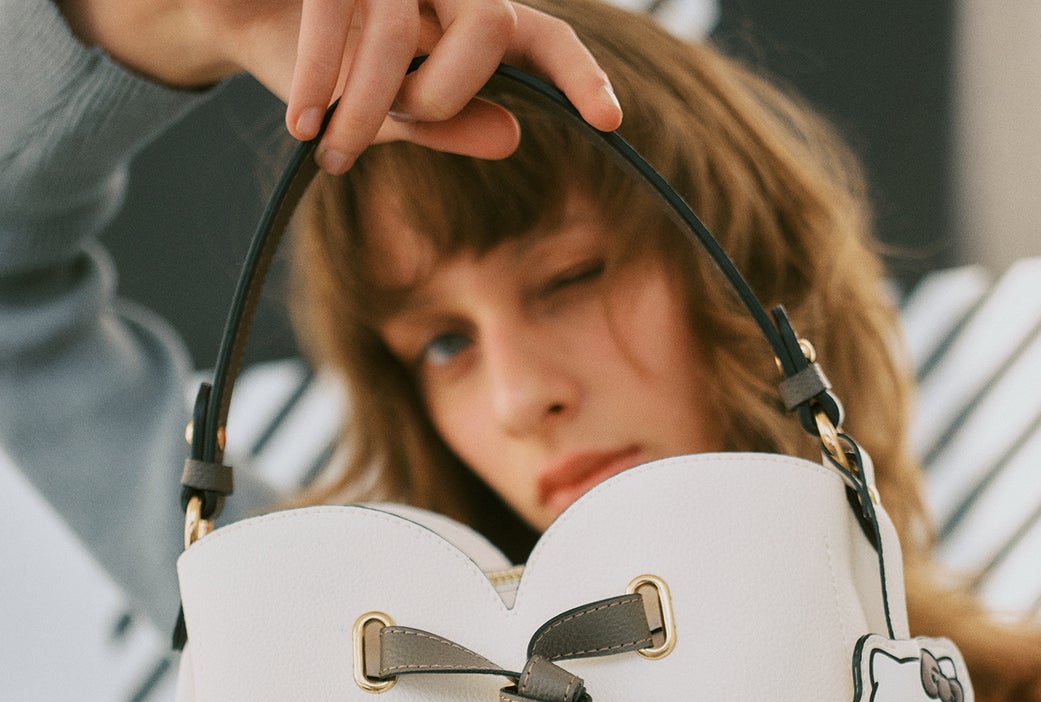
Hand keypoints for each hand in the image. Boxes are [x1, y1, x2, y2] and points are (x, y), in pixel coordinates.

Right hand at [59, 0, 621, 164]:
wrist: (231, 15)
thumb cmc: (319, 67)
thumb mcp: (386, 112)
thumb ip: (448, 124)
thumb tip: (512, 134)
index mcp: (468, 17)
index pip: (543, 39)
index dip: (579, 75)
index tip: (609, 120)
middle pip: (488, 25)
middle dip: (444, 97)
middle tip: (397, 130)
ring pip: (407, 30)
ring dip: (369, 107)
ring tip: (332, 148)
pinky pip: (339, 21)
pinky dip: (320, 85)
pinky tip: (303, 122)